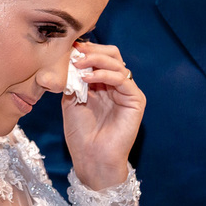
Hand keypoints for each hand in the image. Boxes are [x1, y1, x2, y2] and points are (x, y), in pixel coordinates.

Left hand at [61, 42, 144, 190]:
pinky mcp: (135, 100)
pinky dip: (103, 74)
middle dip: (93, 51)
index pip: (101, 57)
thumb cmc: (81, 134)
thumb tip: (71, 56)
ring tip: (78, 64)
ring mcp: (127, 92)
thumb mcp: (71, 100)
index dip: (87, 50)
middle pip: (112, 55)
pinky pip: (122, 79)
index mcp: (103, 85)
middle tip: (76, 52)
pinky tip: (86, 78)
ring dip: (95, 60)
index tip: (70, 47)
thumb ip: (73, 79)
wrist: (91, 158)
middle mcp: (117, 86)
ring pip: (117, 64)